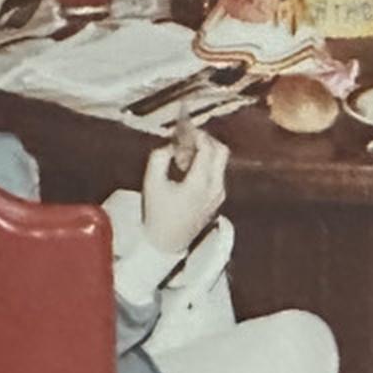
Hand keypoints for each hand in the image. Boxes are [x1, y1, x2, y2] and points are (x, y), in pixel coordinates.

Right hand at [141, 132, 227, 253]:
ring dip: (205, 153)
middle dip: (205, 140)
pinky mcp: (218, 199)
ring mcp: (220, 194)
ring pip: (220, 162)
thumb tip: (171, 144)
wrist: (167, 244)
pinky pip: (217, 174)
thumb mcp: (151, 183)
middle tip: (187, 138)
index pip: (208, 148)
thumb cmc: (157, 215)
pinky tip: (187, 170)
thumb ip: (159, 158)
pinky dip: (206, 165)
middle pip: (221, 151)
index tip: (185, 129)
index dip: (197, 134)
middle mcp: (215, 187)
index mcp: (200, 182)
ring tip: (182, 158)